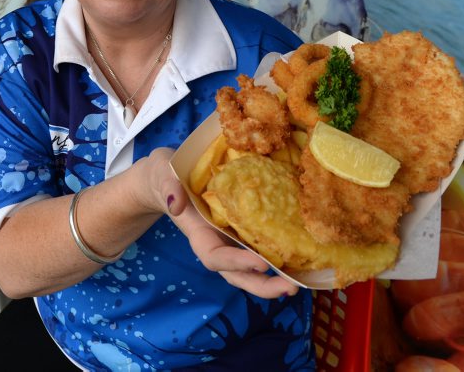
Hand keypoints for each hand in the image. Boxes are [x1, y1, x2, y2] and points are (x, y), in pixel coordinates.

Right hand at [144, 148, 299, 299]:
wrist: (170, 175)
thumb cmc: (167, 175)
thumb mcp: (163, 174)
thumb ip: (168, 187)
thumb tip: (176, 203)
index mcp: (198, 233)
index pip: (215, 256)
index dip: (236, 263)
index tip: (260, 264)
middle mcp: (216, 242)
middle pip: (236, 274)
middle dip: (261, 285)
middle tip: (289, 288)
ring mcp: (230, 240)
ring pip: (250, 269)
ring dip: (272, 280)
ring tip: (297, 286)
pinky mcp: (243, 230)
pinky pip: (260, 249)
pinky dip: (278, 260)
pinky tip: (299, 263)